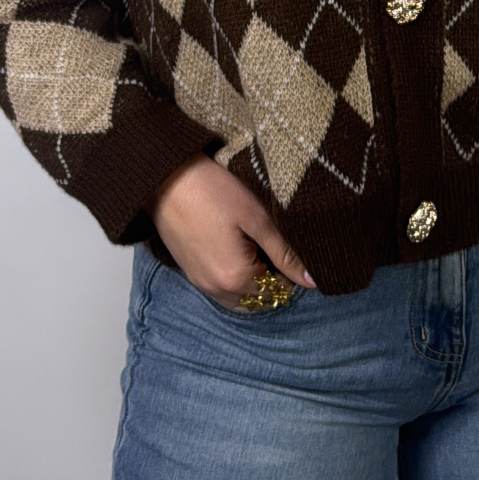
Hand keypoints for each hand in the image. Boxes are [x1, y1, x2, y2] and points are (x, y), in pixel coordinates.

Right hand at [151, 156, 315, 309]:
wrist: (167, 179)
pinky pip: (219, 290)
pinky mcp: (190, 273)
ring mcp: (200, 283)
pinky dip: (234, 280)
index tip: (286, 247)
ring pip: (238, 299)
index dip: (289, 272)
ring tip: (256, 249)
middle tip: (272, 248)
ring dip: (252, 284)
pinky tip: (237, 250)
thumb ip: (285, 254)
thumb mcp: (257, 220)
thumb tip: (311, 281)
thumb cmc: (213, 192)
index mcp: (236, 278)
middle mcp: (216, 289)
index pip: (277, 291)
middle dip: (271, 281)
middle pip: (257, 300)